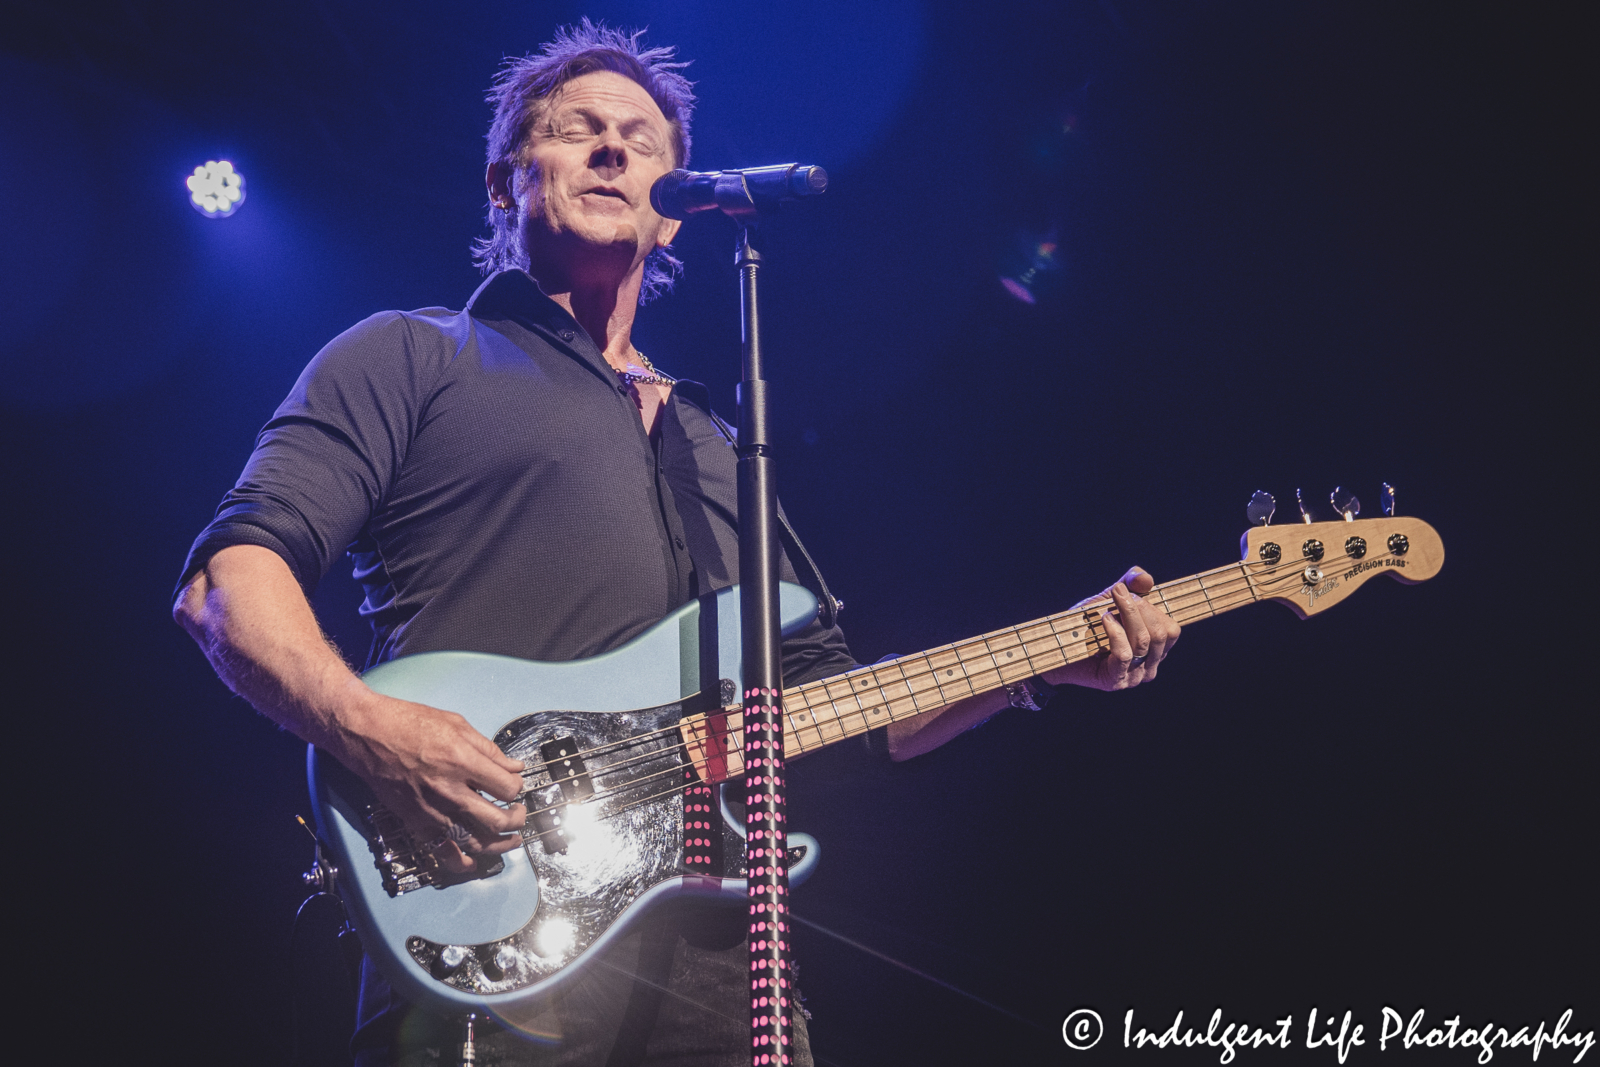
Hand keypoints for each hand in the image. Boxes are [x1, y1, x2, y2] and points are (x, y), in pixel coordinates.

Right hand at [336, 694, 527, 873]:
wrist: (368, 735)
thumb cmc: (409, 723)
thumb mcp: (457, 724)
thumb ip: (489, 750)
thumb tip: (514, 767)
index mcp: (463, 762)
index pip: (508, 788)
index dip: (517, 787)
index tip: (515, 784)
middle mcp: (451, 791)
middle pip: (498, 820)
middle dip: (516, 819)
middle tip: (519, 813)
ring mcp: (434, 811)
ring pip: (476, 841)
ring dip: (499, 845)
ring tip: (511, 840)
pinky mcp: (418, 823)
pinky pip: (443, 852)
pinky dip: (461, 862)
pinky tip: (473, 863)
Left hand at [1044, 566, 1179, 691]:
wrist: (1058, 649)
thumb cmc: (1086, 625)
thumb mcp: (1110, 598)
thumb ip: (1131, 583)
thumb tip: (1146, 579)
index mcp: (1156, 650)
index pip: (1171, 630)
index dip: (1153, 607)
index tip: (1129, 591)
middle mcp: (1150, 666)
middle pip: (1160, 634)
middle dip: (1139, 608)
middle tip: (1117, 594)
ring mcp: (1134, 677)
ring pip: (1143, 641)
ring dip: (1127, 615)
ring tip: (1108, 607)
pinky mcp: (1115, 681)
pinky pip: (1124, 654)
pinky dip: (1115, 632)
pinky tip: (1104, 620)